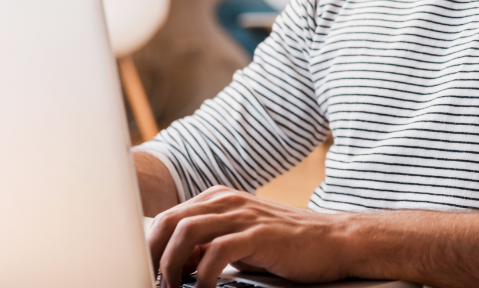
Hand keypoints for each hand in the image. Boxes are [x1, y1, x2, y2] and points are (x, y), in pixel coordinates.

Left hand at [147, 186, 355, 287]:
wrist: (334, 240)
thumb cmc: (286, 244)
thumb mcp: (239, 241)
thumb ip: (206, 246)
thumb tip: (173, 266)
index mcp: (217, 200)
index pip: (166, 219)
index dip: (149, 249)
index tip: (144, 274)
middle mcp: (226, 201)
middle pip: (168, 221)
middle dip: (152, 256)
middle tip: (156, 284)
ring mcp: (243, 215)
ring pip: (186, 233)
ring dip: (171, 265)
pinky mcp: (260, 234)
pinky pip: (218, 251)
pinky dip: (204, 275)